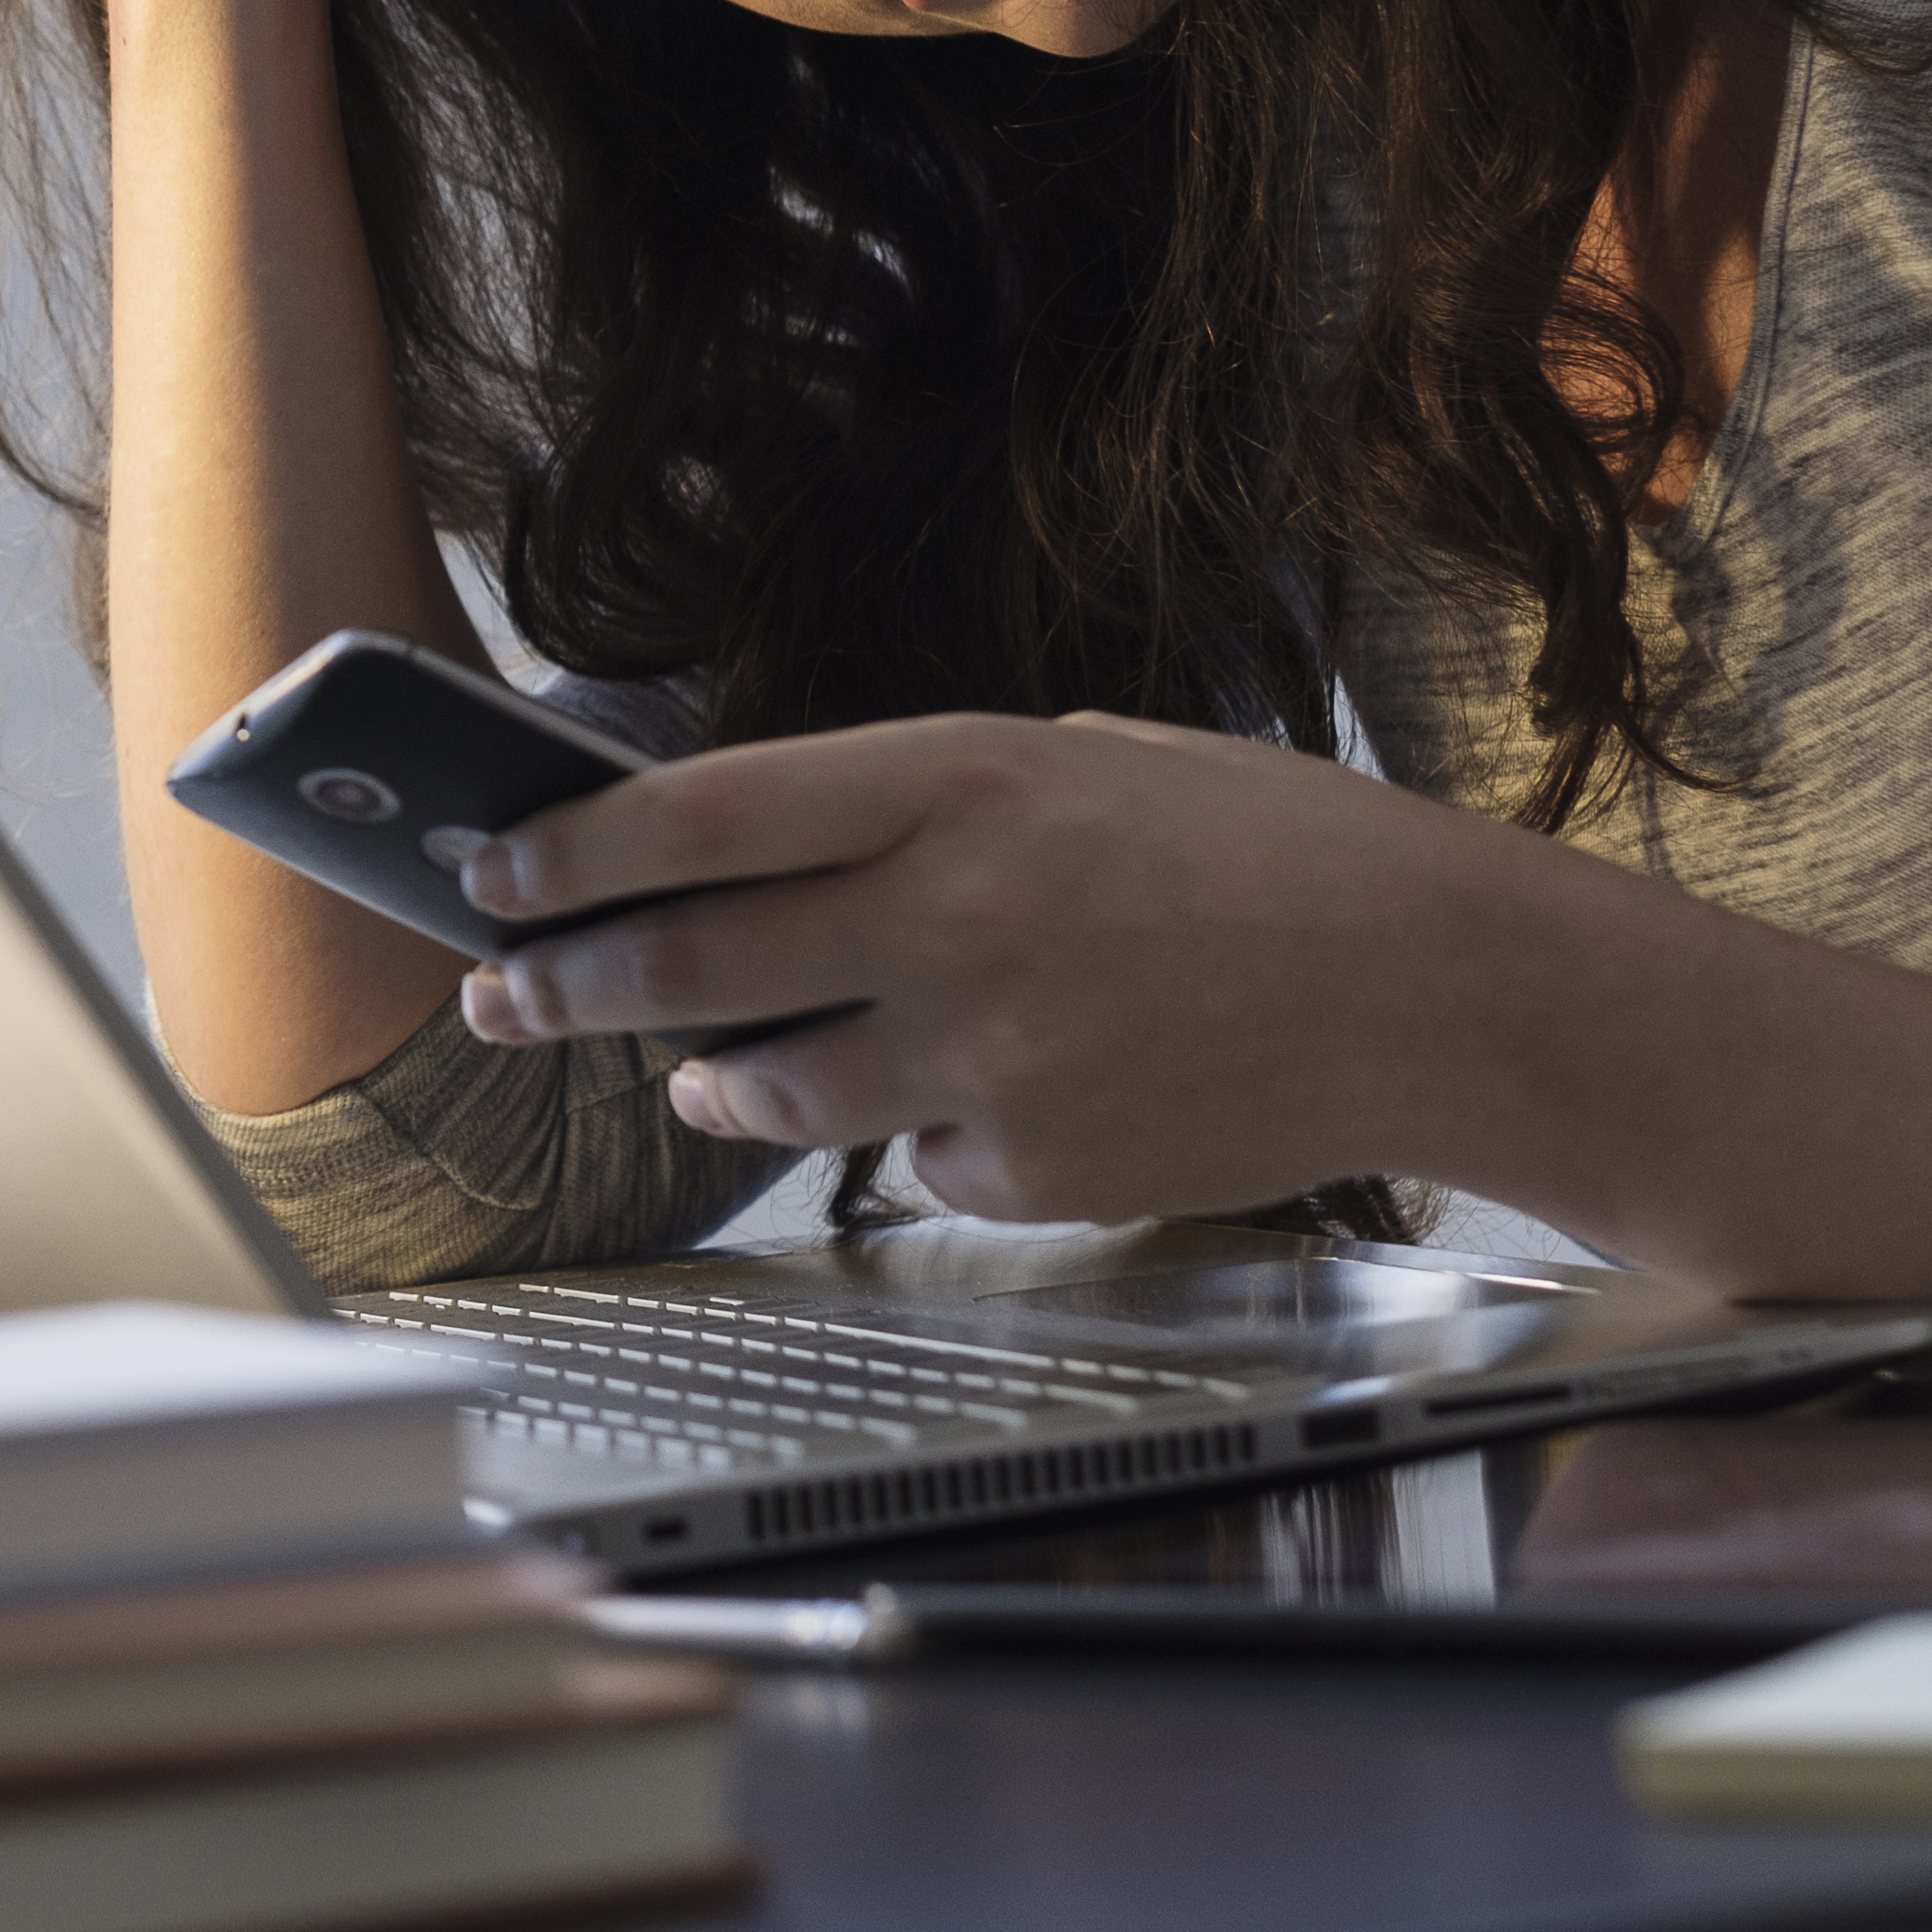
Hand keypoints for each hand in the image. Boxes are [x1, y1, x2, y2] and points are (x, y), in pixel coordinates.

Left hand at [450, 711, 1560, 1219]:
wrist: (1438, 989)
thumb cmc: (1269, 854)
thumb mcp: (1083, 763)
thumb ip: (920, 807)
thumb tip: (755, 855)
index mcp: (963, 784)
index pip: (698, 819)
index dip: (569, 852)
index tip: (493, 871)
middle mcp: (953, 917)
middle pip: (690, 964)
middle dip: (566, 985)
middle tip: (499, 992)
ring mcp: (987, 1055)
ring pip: (768, 1087)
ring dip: (707, 1081)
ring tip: (690, 1071)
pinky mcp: (1029, 1169)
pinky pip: (903, 1161)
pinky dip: (902, 1135)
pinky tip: (956, 1097)